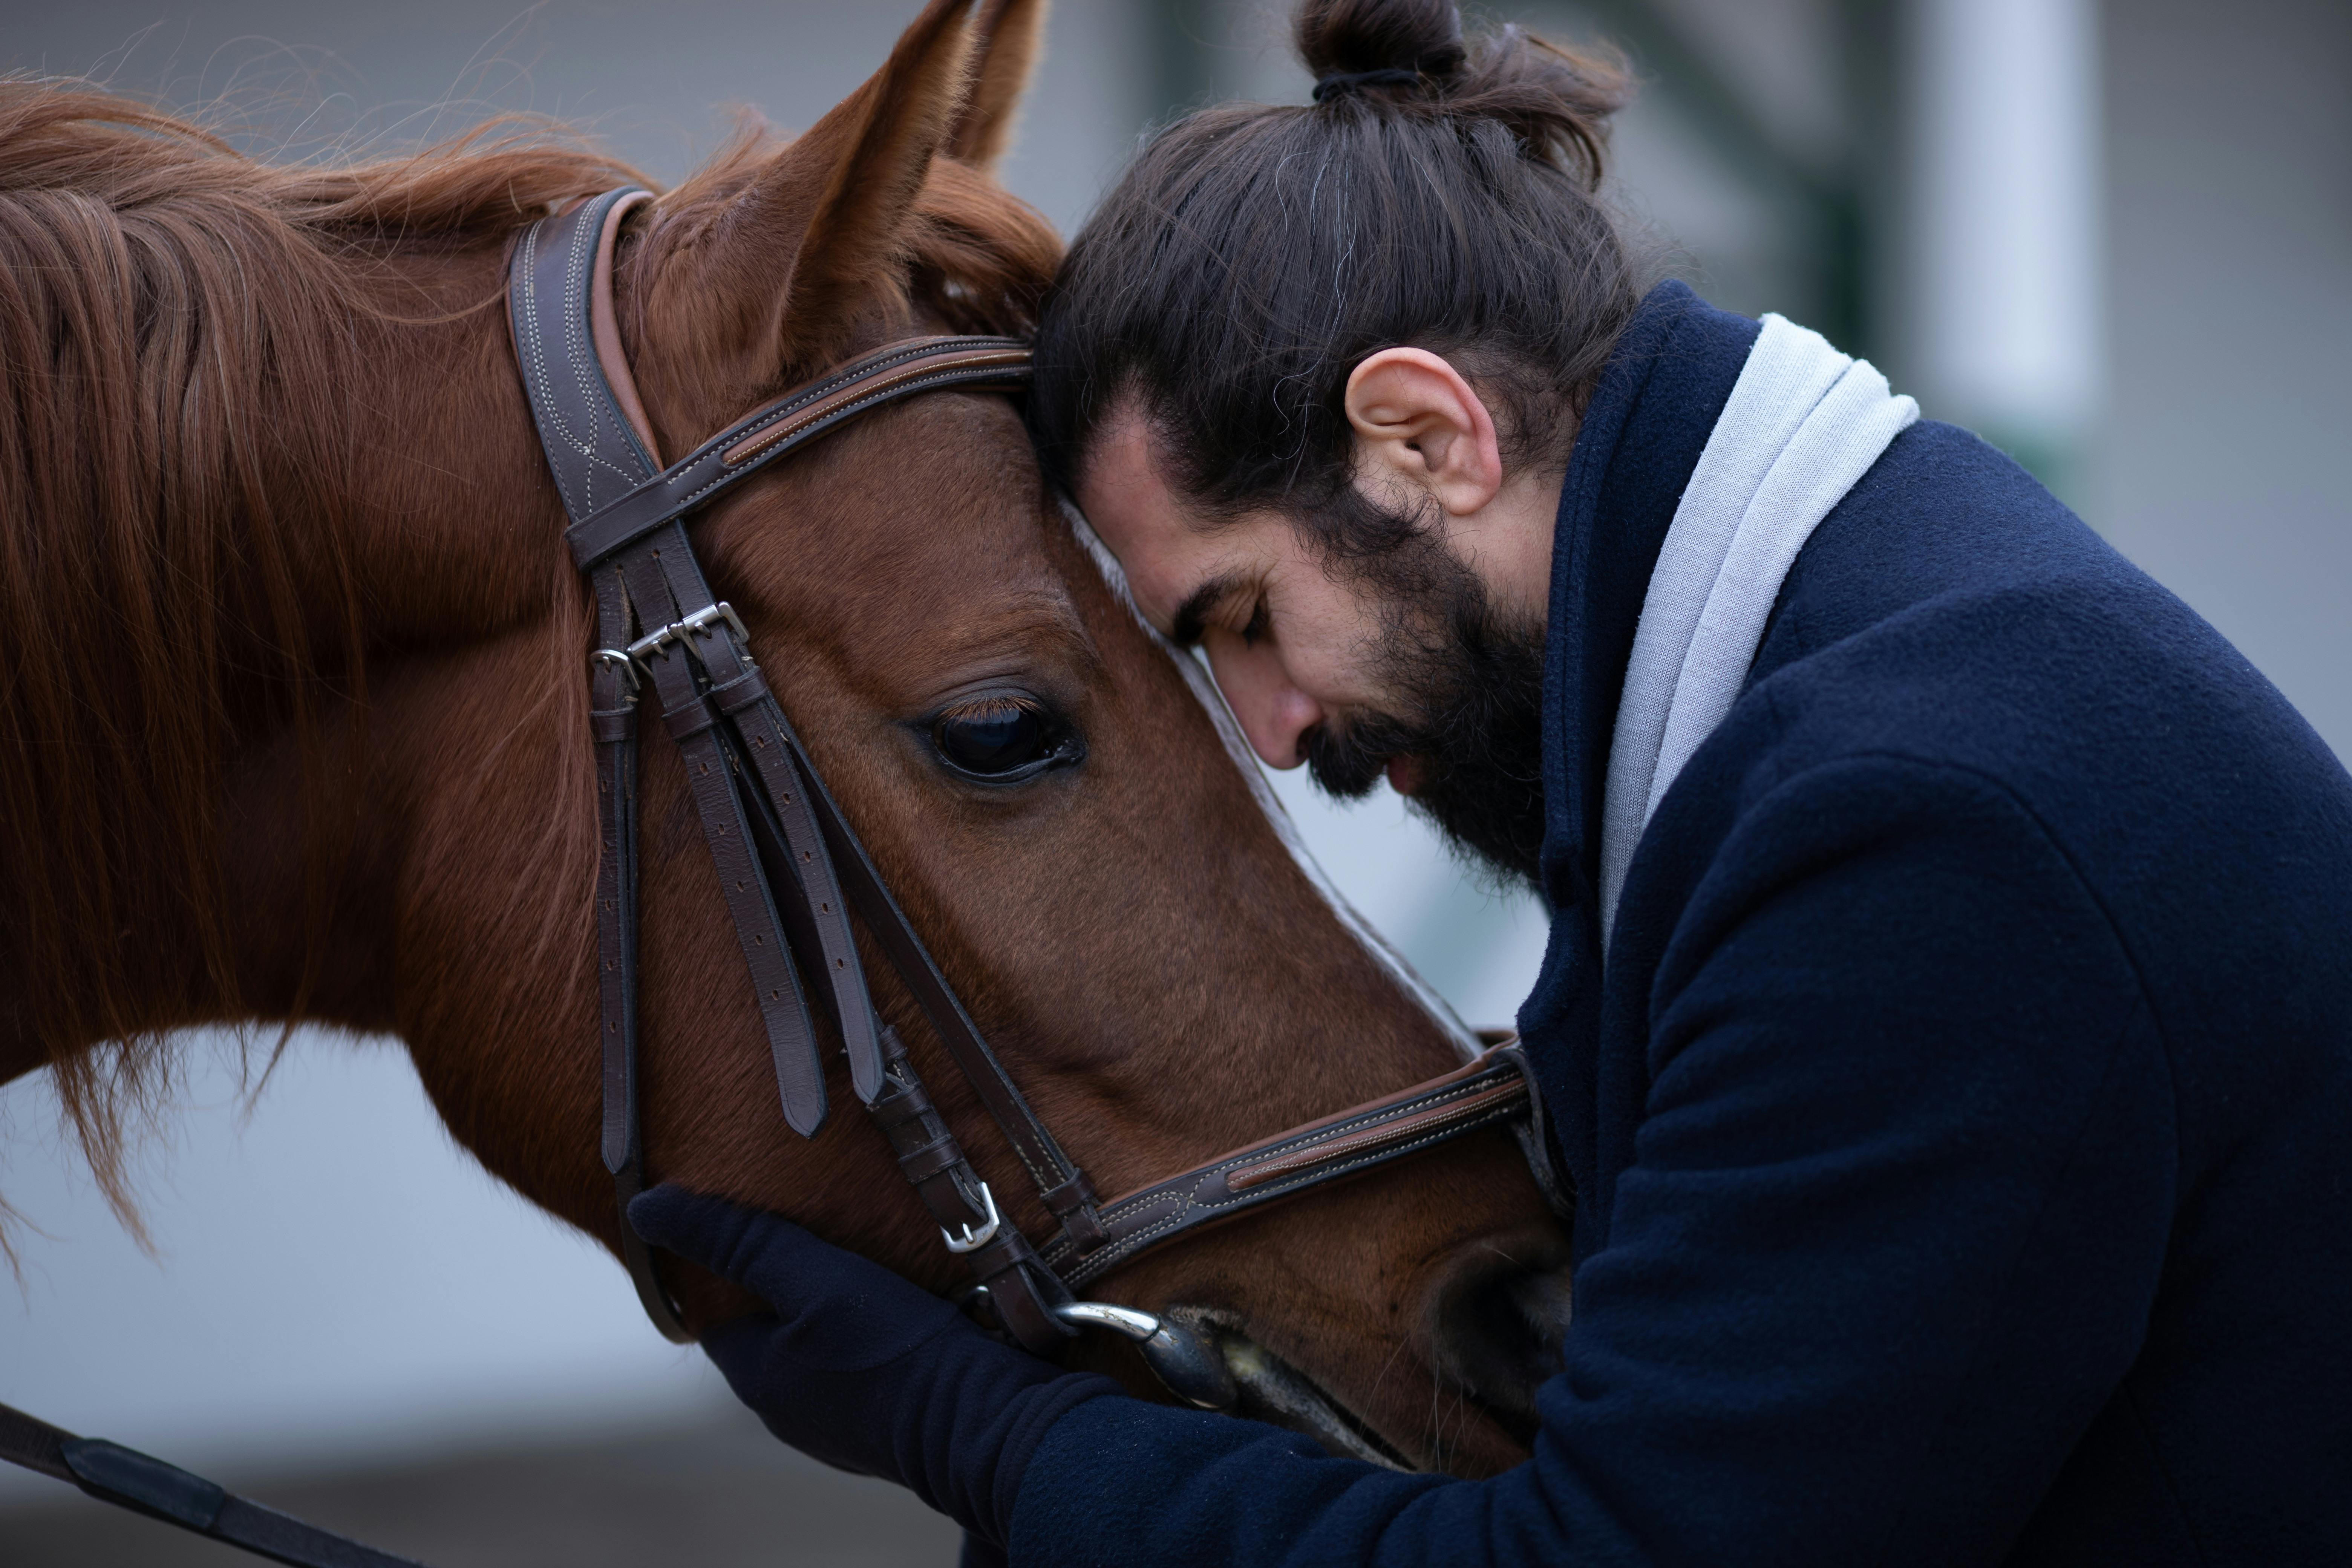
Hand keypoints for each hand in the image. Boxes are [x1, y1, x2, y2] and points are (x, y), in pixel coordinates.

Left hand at [629, 1185, 1119, 1543]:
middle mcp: (789, 1412)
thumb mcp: (814, 1277)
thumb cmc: (895, 1348)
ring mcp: (839, 1427)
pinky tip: (905, 1314)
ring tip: (867, 1267)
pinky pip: (862, 1373)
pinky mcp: (887, 1428)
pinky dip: (870, 1342)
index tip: (754, 1221)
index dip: (727, 1265)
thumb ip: (739, 1241)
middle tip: (819, 1235)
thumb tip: (645, 1206)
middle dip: (783, 1289)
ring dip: (831, 1316)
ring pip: (817, 1355)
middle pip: (768, 1334)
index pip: (716, 1314)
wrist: (987, 1425)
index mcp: (757, 1378)